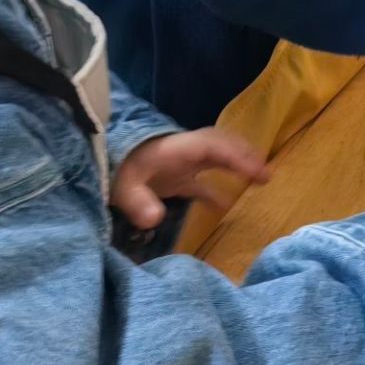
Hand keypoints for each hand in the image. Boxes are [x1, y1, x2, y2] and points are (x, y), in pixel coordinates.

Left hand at [111, 129, 268, 229]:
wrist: (98, 159)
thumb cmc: (114, 169)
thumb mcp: (122, 186)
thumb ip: (138, 201)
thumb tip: (155, 219)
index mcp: (177, 148)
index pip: (214, 147)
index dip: (237, 158)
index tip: (258, 172)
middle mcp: (184, 152)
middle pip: (221, 145)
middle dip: (245, 156)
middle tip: (266, 173)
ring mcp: (180, 163)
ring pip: (216, 157)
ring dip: (237, 164)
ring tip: (260, 178)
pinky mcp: (173, 177)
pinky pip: (201, 181)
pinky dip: (214, 190)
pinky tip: (224, 206)